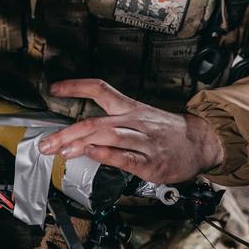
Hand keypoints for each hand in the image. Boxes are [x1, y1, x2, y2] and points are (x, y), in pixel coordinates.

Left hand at [37, 79, 223, 183]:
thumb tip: (81, 134)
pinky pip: (126, 157)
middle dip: (67, 131)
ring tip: (62, 150)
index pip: (100, 89)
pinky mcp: (150, 162)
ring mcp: (142, 141)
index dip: (76, 86)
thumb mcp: (140, 117)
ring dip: (82, 142)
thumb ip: (111, 124)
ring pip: (109, 135)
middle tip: (47, 142)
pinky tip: (92, 154)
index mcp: (129, 108)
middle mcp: (133, 121)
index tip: (54, 88)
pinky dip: (107, 155)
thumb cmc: (167, 133)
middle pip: (96, 120)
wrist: (201, 142)